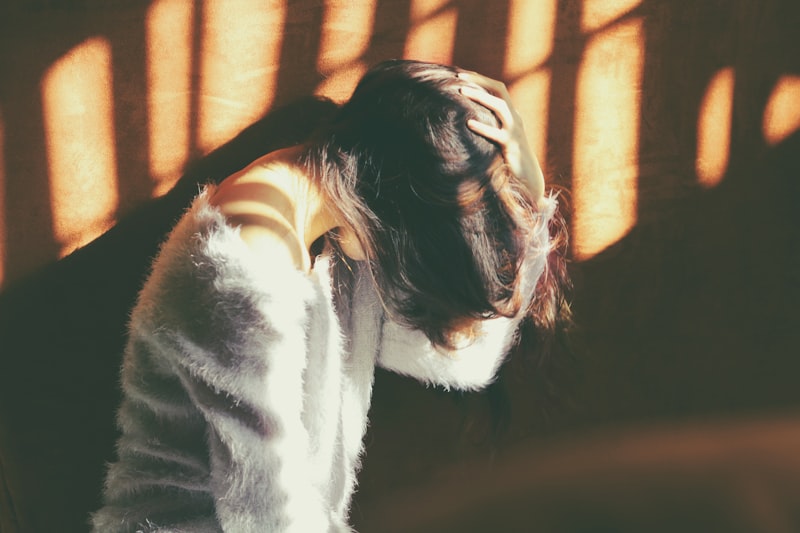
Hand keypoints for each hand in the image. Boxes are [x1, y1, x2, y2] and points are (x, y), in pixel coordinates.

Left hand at [457, 70, 544, 204]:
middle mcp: (515, 118)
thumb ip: (490, 124)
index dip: (481, 79)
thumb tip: (466, 116)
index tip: (462, 74)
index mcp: (512, 114)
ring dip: (480, 97)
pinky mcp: (511, 146)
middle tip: (459, 77)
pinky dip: (483, 127)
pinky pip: (496, 133)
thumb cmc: (510, 157)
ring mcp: (514, 131)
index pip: (498, 88)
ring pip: (500, 106)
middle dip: (480, 81)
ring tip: (461, 92)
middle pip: (500, 90)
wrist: (528, 177)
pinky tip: (469, 123)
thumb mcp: (500, 136)